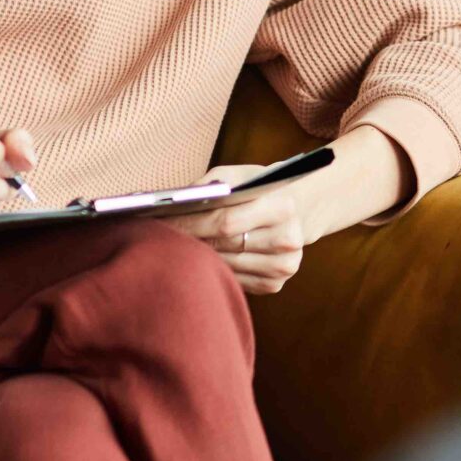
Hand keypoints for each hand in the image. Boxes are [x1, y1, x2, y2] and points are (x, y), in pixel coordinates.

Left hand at [174, 165, 311, 294]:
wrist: (299, 211)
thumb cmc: (262, 191)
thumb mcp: (241, 176)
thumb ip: (211, 186)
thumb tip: (175, 204)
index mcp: (282, 207)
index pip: (226, 221)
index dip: (191, 224)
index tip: (162, 224)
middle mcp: (287, 239)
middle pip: (224, 246)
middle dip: (189, 240)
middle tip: (161, 236)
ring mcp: (283, 266)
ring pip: (226, 266)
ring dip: (198, 257)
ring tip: (174, 247)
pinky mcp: (275, 284)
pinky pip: (233, 281)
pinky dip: (213, 271)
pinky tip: (200, 261)